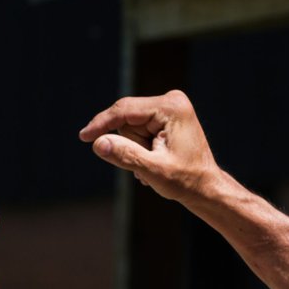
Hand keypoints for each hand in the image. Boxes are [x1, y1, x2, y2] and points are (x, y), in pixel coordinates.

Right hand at [78, 90, 220, 203]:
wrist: (205, 187)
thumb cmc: (185, 180)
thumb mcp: (153, 170)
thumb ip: (125, 155)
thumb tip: (98, 143)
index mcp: (171, 107)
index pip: (125, 110)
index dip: (101, 124)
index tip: (83, 137)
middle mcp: (170, 101)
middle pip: (126, 120)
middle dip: (130, 145)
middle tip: (149, 163)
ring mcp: (168, 108)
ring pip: (129, 128)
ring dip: (136, 149)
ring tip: (154, 164)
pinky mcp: (165, 117)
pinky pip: (137, 131)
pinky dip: (140, 148)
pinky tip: (156, 161)